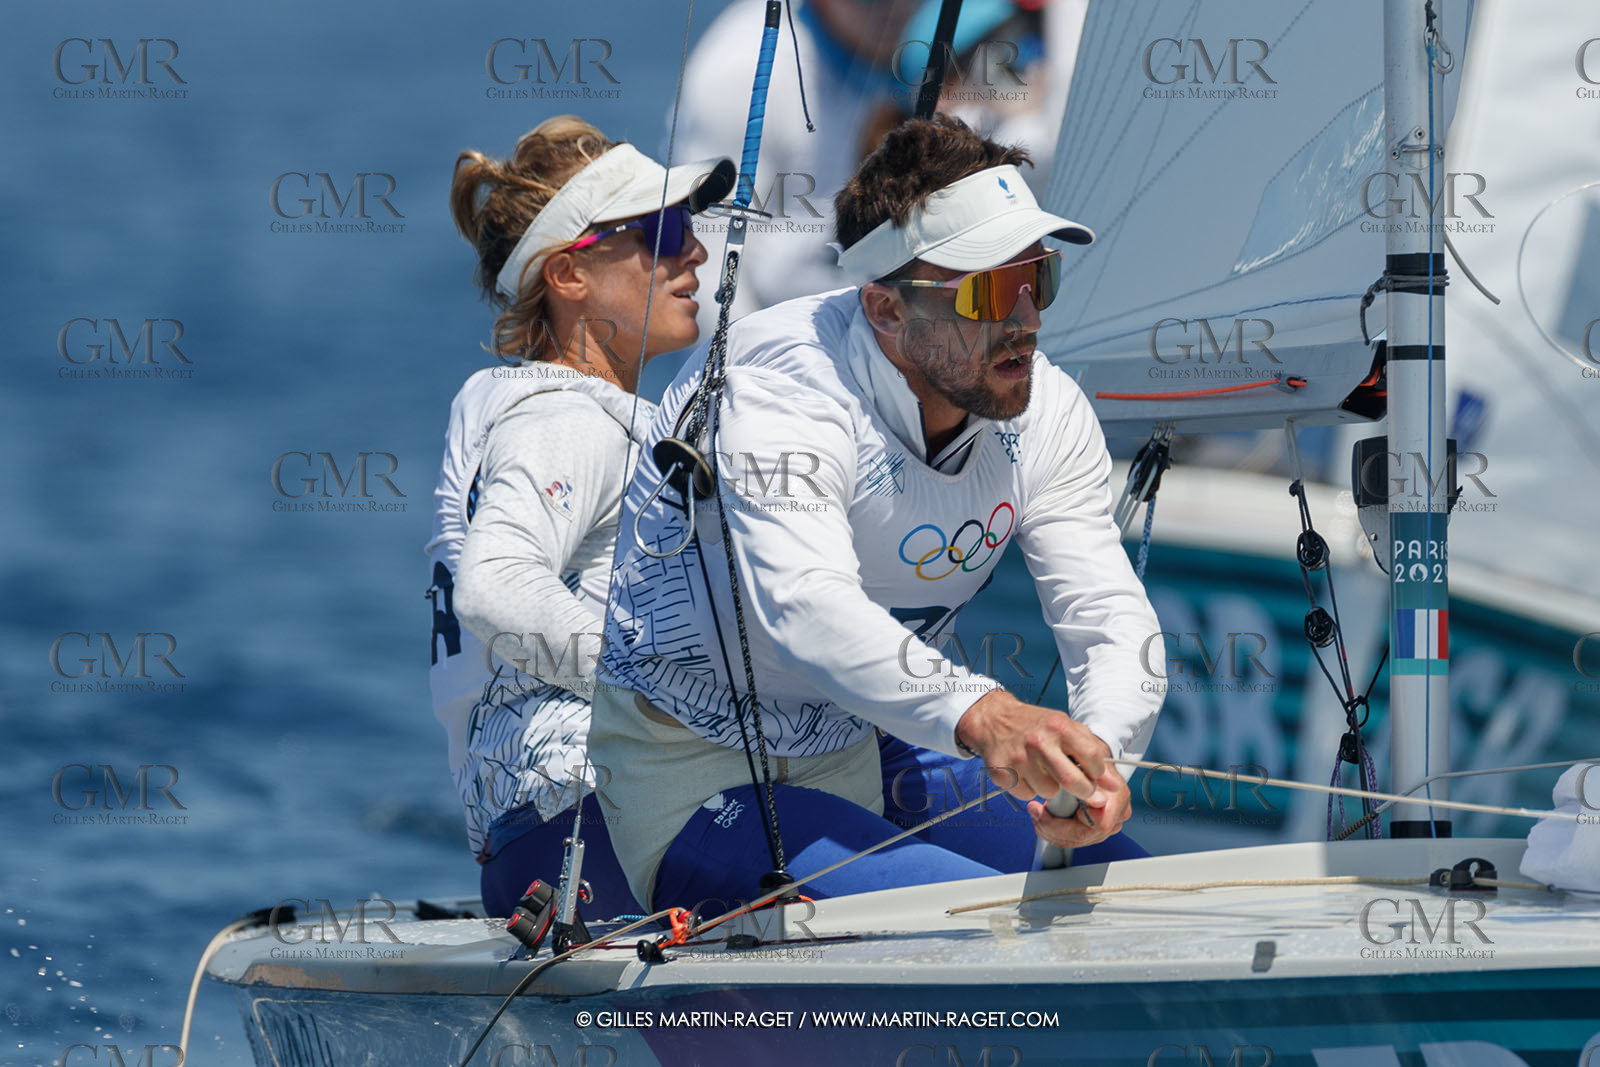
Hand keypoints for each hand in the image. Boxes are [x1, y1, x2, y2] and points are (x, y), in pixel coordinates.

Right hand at [955, 689, 1129, 847]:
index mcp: (1059, 727)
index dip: (1098, 773)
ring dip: (1050, 788)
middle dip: (1083, 792)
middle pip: (1072, 782)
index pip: (1092, 758)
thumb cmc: (1036, 725)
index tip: (1095, 776)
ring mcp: (1019, 758)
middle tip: (1081, 789)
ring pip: (1049, 792)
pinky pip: (1027, 794)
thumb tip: (1113, 783)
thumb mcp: (1065, 727)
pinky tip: (1025, 773)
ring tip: (1043, 771)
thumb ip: (1091, 751)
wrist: (995, 720)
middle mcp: (1039, 742)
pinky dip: (1029, 789)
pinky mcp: (1003, 772)